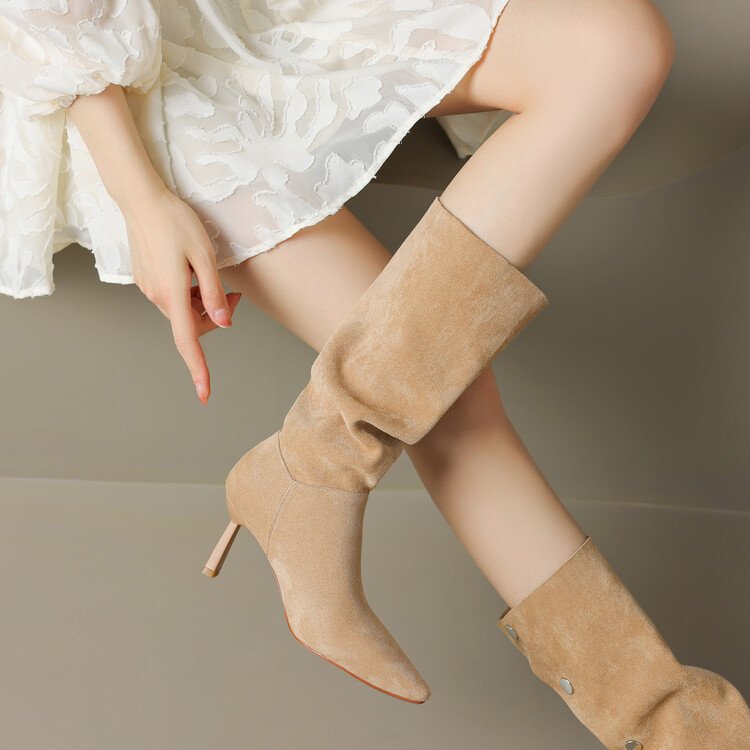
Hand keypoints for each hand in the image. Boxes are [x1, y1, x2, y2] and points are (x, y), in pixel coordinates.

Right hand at [120, 185, 240, 403]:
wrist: (142, 200)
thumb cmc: (176, 223)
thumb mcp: (205, 256)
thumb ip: (214, 292)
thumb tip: (224, 323)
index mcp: (172, 295)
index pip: (188, 341)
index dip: (198, 369)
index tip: (205, 394)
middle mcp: (157, 296)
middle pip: (191, 324)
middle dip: (215, 316)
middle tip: (233, 294)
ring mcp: (148, 288)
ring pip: (182, 311)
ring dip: (201, 303)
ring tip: (211, 275)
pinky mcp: (145, 279)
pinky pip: (172, 297)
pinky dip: (188, 293)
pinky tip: (191, 269)